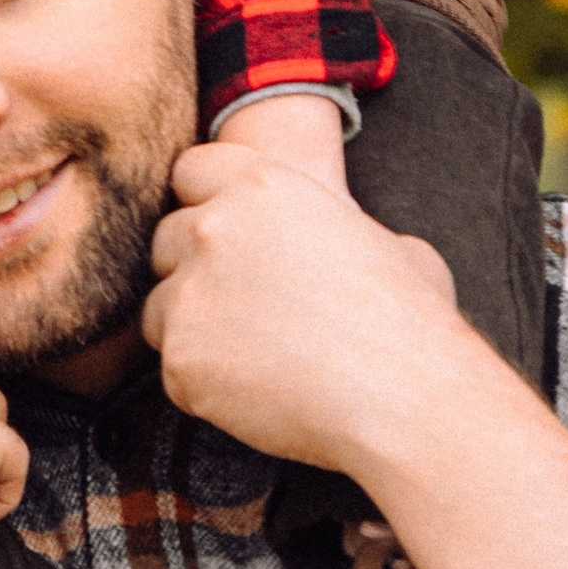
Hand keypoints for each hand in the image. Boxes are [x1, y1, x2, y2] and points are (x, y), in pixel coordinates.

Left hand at [141, 141, 480, 471]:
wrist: (401, 396)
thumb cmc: (408, 322)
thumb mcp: (386, 241)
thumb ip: (334, 229)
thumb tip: (342, 242)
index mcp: (262, 185)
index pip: (192, 172)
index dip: (205, 203)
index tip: (224, 236)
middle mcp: (213, 229)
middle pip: (166, 240)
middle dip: (193, 269)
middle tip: (244, 307)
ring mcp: (189, 294)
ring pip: (159, 307)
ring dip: (191, 327)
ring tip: (256, 355)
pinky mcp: (180, 358)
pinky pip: (173, 368)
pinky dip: (204, 382)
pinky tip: (257, 391)